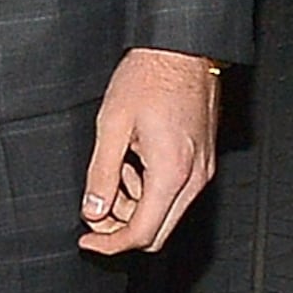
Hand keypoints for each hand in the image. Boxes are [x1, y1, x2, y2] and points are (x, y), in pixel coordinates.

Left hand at [80, 45, 218, 254]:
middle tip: (95, 209)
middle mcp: (194, 178)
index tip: (88, 240)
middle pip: (158, 233)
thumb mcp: (112, 125)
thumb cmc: (150, 77)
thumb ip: (101, 173)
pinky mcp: (203, 160)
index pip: (142, 233)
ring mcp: (203, 170)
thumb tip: (93, 210)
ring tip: (115, 171)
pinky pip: (176, 192)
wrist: (183, 49)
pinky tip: (134, 162)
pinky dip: (150, 190)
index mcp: (171, 172)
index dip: (110, 243)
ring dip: (135, 207)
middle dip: (122, 229)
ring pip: (167, 214)